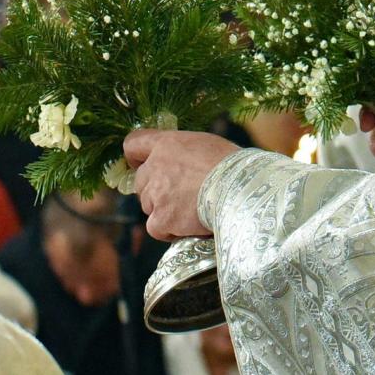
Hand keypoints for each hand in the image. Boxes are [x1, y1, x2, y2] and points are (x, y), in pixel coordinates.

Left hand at [123, 129, 238, 240]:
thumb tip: (180, 161)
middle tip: (178, 196)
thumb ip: (183, 153)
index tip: (139, 164)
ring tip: (190, 212)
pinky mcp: (162, 219)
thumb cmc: (232, 166)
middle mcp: (155, 166)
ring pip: (149, 206)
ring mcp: (156, 194)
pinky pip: (156, 228)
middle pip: (140, 181)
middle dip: (155, 190)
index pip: (133, 144)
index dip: (135, 157)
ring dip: (164, 211)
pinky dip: (170, 231)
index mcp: (166, 144)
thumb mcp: (206, 145)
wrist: (241, 190)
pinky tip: (188, 227)